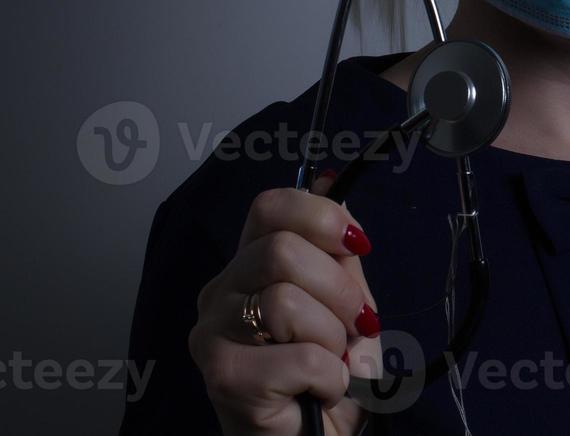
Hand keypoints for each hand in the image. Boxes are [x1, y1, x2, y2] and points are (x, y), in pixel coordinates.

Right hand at [189, 175, 379, 434]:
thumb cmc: (324, 372)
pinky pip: (300, 358)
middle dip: (339, 290)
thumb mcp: (342, 301)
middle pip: (281, 252)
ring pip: (286, 302)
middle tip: (355, 326)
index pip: (270, 207)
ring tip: (332, 363)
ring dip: (332, 339)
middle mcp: (220, 293)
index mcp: (248, 264)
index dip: (320, 216)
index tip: (356, 245)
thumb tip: (329, 179)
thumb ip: (336, 250)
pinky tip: (321, 391)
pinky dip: (330, 377)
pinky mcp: (223, 379)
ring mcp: (213, 336)